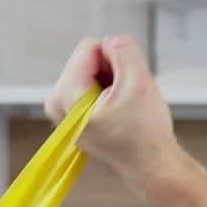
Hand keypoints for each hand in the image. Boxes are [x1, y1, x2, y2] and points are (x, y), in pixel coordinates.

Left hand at [45, 36, 179, 189]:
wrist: (150, 166)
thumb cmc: (145, 132)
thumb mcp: (139, 82)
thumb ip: (123, 50)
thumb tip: (111, 41)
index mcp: (66, 96)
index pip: (91, 47)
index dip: (117, 61)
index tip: (126, 88)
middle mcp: (56, 103)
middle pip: (88, 58)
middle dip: (113, 72)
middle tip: (126, 101)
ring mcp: (62, 110)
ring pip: (92, 69)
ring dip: (113, 82)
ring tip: (124, 108)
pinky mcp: (73, 113)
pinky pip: (93, 83)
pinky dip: (109, 92)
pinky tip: (119, 113)